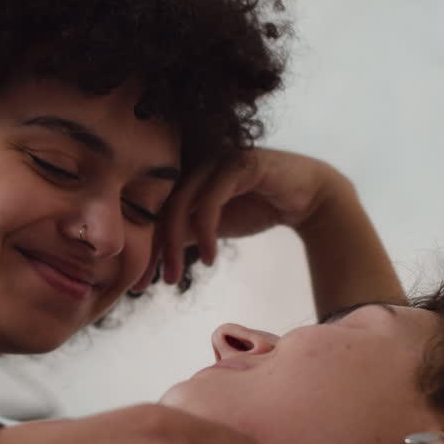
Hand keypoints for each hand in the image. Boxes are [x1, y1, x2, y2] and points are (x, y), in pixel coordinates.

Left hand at [140, 147, 345, 288]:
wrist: (305, 199)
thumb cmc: (256, 208)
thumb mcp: (212, 226)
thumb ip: (184, 233)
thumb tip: (154, 255)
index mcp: (185, 177)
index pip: (154, 212)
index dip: (145, 248)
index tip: (138, 284)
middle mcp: (195, 164)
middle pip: (161, 208)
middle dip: (154, 249)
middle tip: (153, 283)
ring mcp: (215, 160)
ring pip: (181, 203)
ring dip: (174, 244)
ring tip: (175, 276)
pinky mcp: (237, 163)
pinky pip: (210, 200)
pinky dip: (204, 231)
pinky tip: (208, 258)